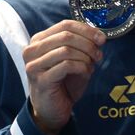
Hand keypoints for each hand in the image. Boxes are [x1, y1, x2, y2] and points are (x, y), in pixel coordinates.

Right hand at [23, 20, 105, 134]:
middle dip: (88, 44)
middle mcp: (32, 50)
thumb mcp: (74, 59)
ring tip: (91, 65)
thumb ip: (82, 45)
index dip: (87, 30)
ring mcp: (34, 65)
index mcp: (39, 41)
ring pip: (66, 50)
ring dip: (85, 57)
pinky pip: (67, 65)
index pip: (65, 25)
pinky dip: (82, 67)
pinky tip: (85, 73)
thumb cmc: (64, 82)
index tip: (102, 39)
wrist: (53, 109)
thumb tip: (99, 36)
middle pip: (66, 36)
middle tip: (98, 55)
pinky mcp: (41, 80)